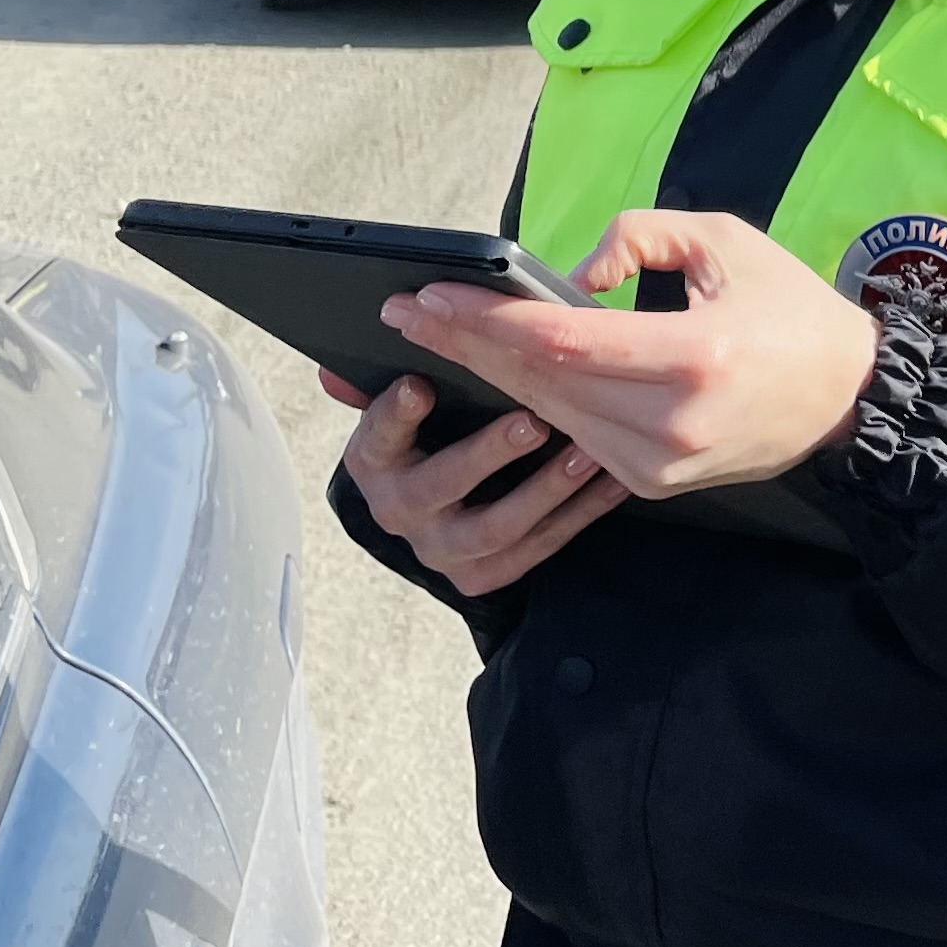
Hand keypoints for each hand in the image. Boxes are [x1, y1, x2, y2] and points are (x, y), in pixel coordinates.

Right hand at [322, 369, 623, 595]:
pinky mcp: (484, 574)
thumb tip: (333, 371)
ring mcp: (443, 549)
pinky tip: (613, 480)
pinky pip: (539, 546)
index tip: (420, 386)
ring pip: (496, 525)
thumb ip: (379, 386)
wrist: (434, 518)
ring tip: (584, 453)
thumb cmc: (426, 442)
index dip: (395, 414)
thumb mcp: (399, 416)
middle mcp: (402, 509)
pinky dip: (581, 513)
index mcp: (376, 460)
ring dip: (546, 488)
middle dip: (487, 453)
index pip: (377, 435)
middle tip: (531, 421)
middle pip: (440, 484)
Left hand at [376, 208, 882, 498]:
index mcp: (695, 356)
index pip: (563, 341)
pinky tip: (496, 373)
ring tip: (435, 336)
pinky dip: (535, 401)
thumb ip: (639, 237)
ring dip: (490, 374)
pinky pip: (576, 436)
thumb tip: (571, 277)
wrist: (847, 400)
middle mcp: (670, 421)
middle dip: (467, 343)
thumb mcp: (725, 241)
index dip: (487, 320)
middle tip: (407, 311)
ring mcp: (658, 463)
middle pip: (541, 381)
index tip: (429, 295)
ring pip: (549, 413)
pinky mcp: (651, 483)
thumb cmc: (790, 310)